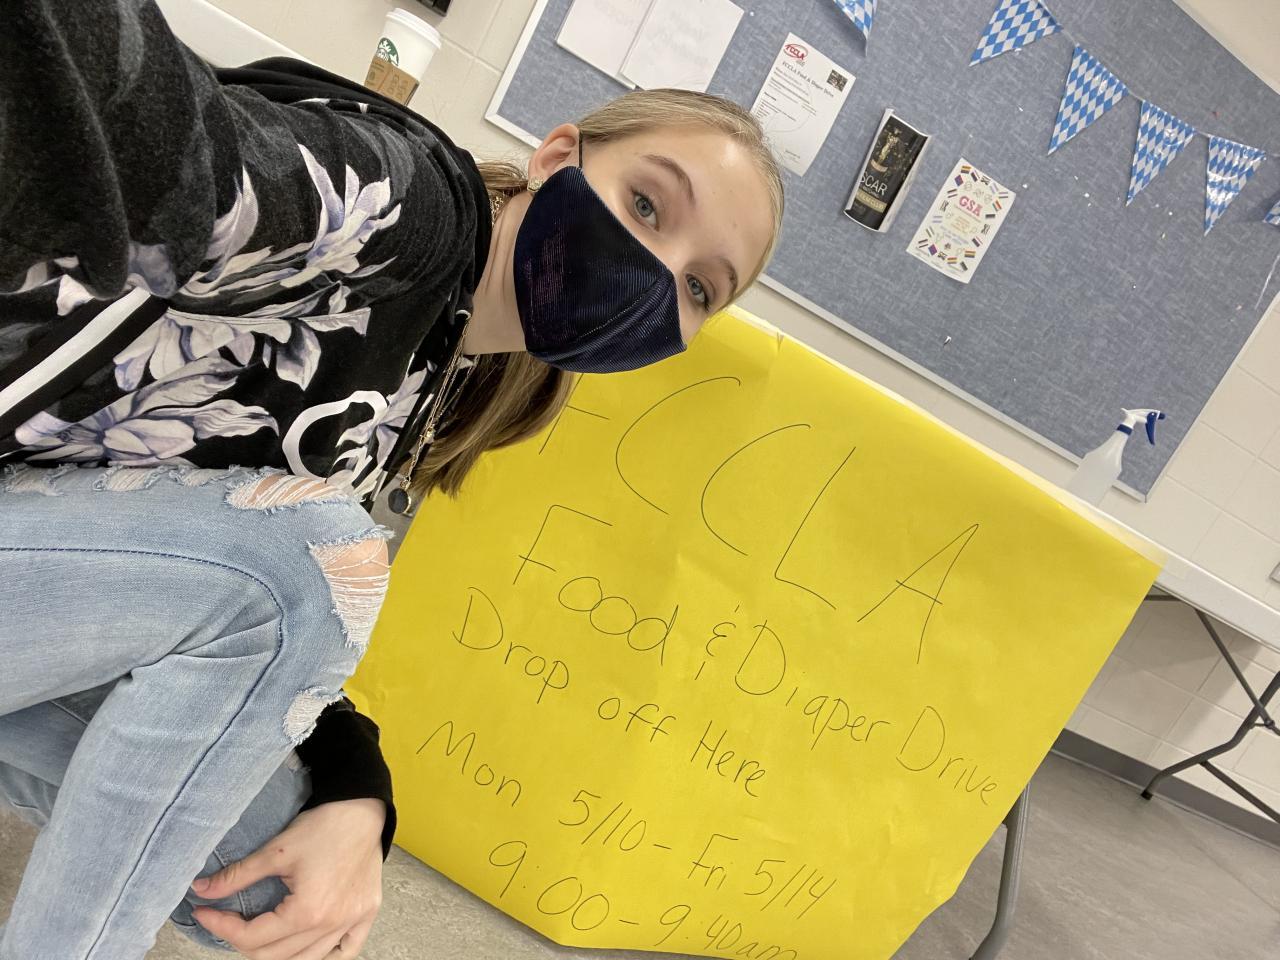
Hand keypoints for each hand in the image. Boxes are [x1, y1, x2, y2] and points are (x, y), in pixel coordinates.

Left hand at [191, 798, 385, 958]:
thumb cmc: (324, 826)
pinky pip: (345, 952)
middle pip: (274, 956)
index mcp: (306, 911)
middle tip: (230, 919)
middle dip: (243, 940)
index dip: (221, 926)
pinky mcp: (365, 916)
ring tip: (262, 932)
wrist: (363, 810)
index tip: (204, 912)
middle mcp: (329, 925)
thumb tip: (200, 889)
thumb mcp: (275, 850)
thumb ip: (237, 875)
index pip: (251, 938)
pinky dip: (325, 956)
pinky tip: (307, 946)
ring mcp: (351, 923)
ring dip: (277, 952)